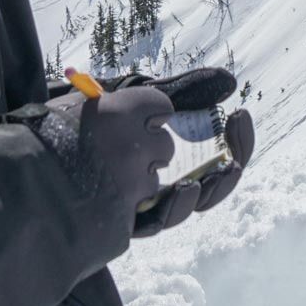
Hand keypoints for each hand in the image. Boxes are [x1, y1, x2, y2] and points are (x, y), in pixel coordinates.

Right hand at [23, 86, 175, 246]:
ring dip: (136, 186)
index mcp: (119, 114)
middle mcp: (135, 149)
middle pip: (164, 147)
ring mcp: (134, 189)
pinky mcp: (127, 223)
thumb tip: (106, 102)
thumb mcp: (58, 112)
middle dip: (148, 152)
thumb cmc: (25, 149)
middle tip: (122, 159)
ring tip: (100, 189)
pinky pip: (137, 216)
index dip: (151, 116)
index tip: (142, 123)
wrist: (6, 203)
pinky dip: (122, 215)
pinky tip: (98, 212)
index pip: (160, 107)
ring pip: (153, 184)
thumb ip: (91, 107)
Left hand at [107, 68, 255, 237]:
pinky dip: (176, 207)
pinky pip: (159, 222)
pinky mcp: (129, 219)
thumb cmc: (108, 118)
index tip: (239, 115)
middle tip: (234, 157)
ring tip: (212, 174)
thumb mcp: (150, 99)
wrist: (66, 132)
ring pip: (189, 207)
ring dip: (208, 192)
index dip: (238, 140)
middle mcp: (172, 183)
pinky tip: (184, 188)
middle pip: (213, 189)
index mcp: (183, 157)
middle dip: (229, 172)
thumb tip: (228, 83)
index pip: (222, 156)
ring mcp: (152, 202)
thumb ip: (187, 92)